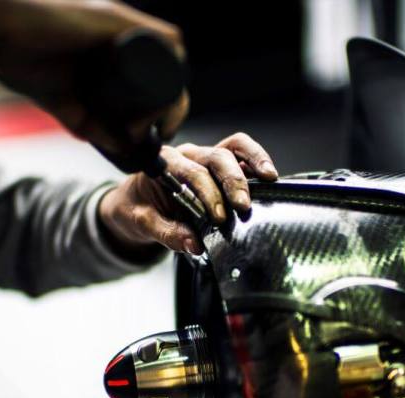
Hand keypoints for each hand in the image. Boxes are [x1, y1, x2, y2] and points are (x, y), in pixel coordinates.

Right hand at [0, 0, 187, 151]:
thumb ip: (89, 125)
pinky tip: (158, 96)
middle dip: (171, 109)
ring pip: (171, 62)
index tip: (158, 133)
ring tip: (149, 122)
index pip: (157, 81)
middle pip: (169, 74)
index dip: (164, 109)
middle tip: (155, 133)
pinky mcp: (122, 19)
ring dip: (169, 96)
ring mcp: (125, 26)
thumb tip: (121, 148)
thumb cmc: (21, 61)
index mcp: (115, 54)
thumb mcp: (64, 103)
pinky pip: (167, 42)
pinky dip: (171, 69)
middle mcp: (125, 38)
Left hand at [98, 133, 278, 254]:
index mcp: (166, 163)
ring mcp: (206, 157)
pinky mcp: (220, 166)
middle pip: (218, 156)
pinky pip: (241, 154)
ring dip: (254, 160)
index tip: (218, 218)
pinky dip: (257, 162)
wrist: (134, 201)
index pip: (193, 173)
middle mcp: (189, 155)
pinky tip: (269, 178)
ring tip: (269, 178)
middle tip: (242, 206)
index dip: (208, 195)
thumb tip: (193, 245)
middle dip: (233, 181)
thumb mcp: (140, 222)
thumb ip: (166, 233)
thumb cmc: (137, 207)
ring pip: (234, 146)